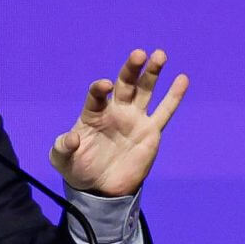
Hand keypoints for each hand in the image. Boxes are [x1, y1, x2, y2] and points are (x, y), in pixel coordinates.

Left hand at [49, 49, 188, 195]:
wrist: (101, 189)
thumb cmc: (79, 169)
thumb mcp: (63, 160)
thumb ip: (63, 148)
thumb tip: (72, 138)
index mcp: (93, 113)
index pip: (97, 95)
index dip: (100, 89)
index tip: (104, 86)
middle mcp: (115, 110)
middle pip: (125, 84)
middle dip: (131, 69)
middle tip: (139, 54)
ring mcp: (134, 119)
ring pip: (145, 91)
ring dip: (152, 73)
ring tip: (160, 55)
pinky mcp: (150, 131)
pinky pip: (164, 112)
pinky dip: (174, 96)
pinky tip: (182, 79)